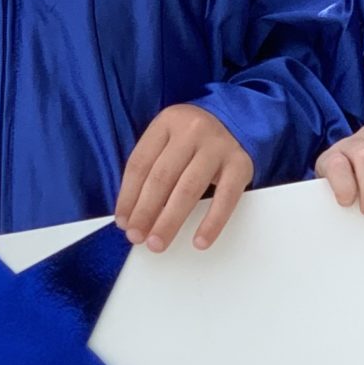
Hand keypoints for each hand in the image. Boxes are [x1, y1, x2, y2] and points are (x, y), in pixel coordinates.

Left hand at [115, 105, 253, 251]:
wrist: (235, 123)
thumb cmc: (192, 141)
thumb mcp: (167, 141)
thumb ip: (150, 170)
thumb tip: (131, 216)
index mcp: (167, 122)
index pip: (140, 164)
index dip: (128, 196)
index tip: (123, 222)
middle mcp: (193, 130)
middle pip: (162, 177)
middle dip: (145, 212)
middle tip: (137, 237)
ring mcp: (218, 146)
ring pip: (188, 189)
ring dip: (170, 221)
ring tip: (158, 243)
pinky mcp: (240, 164)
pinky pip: (225, 198)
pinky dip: (212, 223)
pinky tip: (200, 241)